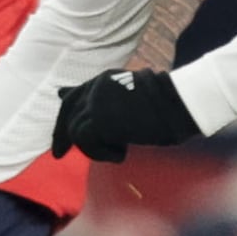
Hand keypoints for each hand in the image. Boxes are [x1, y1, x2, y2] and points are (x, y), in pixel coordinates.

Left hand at [51, 69, 198, 162]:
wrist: (178, 103)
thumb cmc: (164, 104)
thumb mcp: (129, 100)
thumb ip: (108, 104)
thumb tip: (91, 115)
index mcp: (103, 80)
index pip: (73, 97)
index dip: (63, 116)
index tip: (59, 135)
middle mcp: (96, 88)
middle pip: (67, 113)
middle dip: (61, 136)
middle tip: (58, 155)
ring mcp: (96, 102)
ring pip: (76, 131)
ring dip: (94, 148)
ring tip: (118, 152)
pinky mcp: (100, 119)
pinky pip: (87, 143)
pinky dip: (102, 154)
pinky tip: (121, 155)